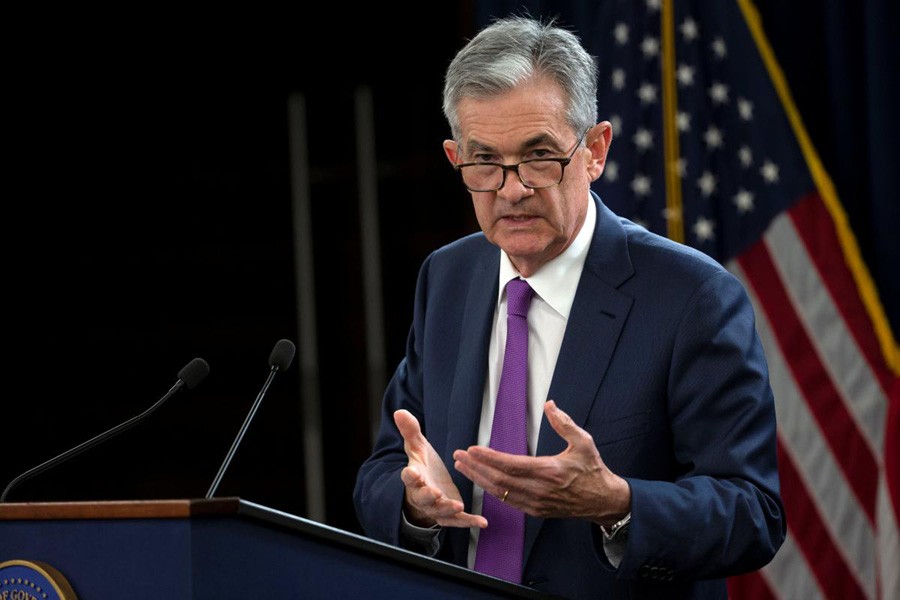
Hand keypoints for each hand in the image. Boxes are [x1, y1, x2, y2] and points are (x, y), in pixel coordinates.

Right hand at [394, 409, 487, 528]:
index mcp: (414, 477)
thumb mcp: (417, 447)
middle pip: (423, 497)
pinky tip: (482, 522)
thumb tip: (399, 411)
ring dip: (447, 509)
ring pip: (439, 512)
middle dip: (428, 496)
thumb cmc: (422, 467)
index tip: (411, 472)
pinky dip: (469, 522)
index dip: (410, 475)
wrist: (426, 489)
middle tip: (434, 493)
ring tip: (458, 505)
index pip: (409, 477)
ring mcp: (435, 507)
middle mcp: (422, 495)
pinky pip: (457, 521)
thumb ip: (410, 431)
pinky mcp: (449, 515)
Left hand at [452, 400, 630, 525]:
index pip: (510, 465)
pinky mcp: (536, 511)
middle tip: (459, 456)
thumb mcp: (583, 442)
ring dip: (479, 479)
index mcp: (549, 471)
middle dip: (475, 467)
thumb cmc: (592, 470)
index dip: (488, 457)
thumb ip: (563, 423)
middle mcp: (539, 490)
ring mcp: (536, 503)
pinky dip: (492, 491)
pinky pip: (508, 502)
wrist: (603, 501)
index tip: (472, 449)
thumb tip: (549, 404)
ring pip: (500, 493)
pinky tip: (482, 481)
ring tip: (463, 467)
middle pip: (498, 480)